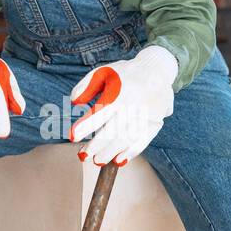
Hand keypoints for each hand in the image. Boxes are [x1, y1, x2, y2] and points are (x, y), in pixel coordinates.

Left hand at [67, 45, 177, 165]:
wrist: (157, 69)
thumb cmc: (125, 73)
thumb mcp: (104, 71)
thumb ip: (86, 85)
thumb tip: (73, 101)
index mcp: (120, 91)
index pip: (101, 110)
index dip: (86, 125)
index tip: (72, 136)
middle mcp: (135, 104)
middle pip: (114, 129)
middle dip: (97, 145)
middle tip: (83, 156)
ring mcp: (147, 115)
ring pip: (128, 138)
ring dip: (111, 152)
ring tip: (97, 161)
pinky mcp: (155, 122)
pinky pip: (143, 140)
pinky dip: (131, 152)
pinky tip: (119, 160)